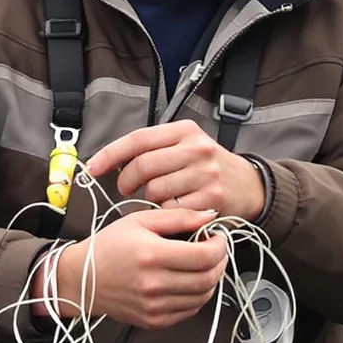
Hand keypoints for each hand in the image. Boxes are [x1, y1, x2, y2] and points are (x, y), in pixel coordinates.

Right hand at [49, 207, 227, 330]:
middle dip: (219, 262)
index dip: (219, 246)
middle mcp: (154, 284)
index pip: (205, 256)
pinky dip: (197, 296)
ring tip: (201, 265)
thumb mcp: (140, 220)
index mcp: (152, 255)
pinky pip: (190, 311)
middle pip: (209, 278)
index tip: (216, 238)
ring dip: (211, 279)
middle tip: (213, 251)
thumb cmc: (108, 246)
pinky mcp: (154, 321)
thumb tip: (209, 217)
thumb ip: (178, 217)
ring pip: (204, 296)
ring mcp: (154, 307)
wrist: (82, 278)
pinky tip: (188, 282)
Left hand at [86, 122, 266, 219]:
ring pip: (154, 190)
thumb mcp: (185, 146)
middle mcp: (197, 148)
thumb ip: (153, 149)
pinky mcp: (211, 199)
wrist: (249, 185)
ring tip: (160, 196)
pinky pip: (171, 210)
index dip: (111, 153)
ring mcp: (206, 174)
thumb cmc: (206, 167)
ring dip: (149, 198)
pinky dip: (166, 212)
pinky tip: (175, 207)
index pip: (138, 139)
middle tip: (126, 189)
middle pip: (143, 166)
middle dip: (126, 181)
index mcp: (185, 131)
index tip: (93, 167)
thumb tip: (109, 160)